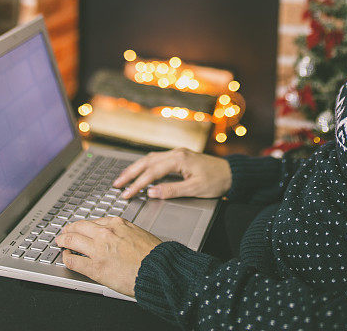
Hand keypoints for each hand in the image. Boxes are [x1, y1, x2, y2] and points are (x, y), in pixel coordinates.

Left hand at [54, 217, 161, 297]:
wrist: (156, 269)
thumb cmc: (152, 254)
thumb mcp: (137, 232)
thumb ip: (122, 231)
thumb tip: (115, 235)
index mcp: (116, 223)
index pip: (93, 222)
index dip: (84, 226)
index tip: (81, 228)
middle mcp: (105, 233)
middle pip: (79, 227)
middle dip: (69, 229)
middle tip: (64, 232)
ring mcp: (98, 249)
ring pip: (72, 240)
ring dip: (63, 241)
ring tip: (60, 242)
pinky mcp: (94, 267)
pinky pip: (73, 261)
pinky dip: (66, 258)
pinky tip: (66, 257)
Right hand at [112, 146, 232, 199]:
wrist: (231, 173)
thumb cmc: (216, 181)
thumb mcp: (195, 190)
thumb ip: (172, 190)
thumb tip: (151, 192)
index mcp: (179, 159)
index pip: (152, 172)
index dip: (137, 184)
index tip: (126, 194)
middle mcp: (176, 153)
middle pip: (147, 162)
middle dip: (130, 173)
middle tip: (116, 184)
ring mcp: (177, 153)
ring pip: (150, 159)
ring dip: (136, 168)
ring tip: (123, 178)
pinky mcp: (179, 157)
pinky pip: (157, 159)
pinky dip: (145, 166)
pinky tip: (140, 171)